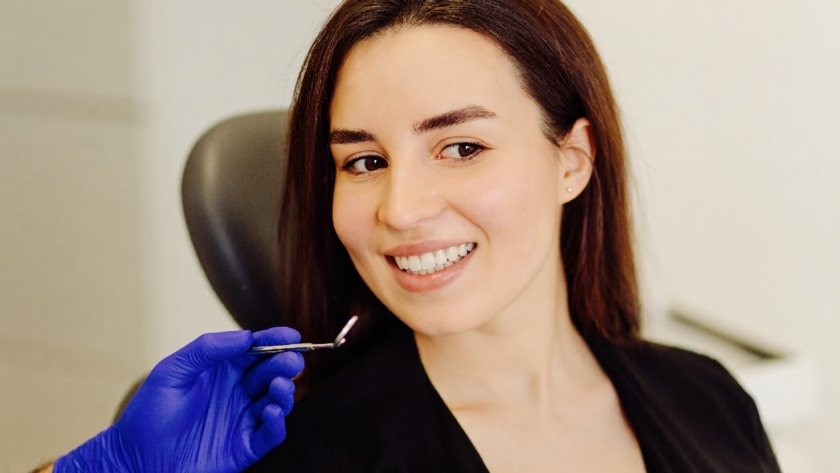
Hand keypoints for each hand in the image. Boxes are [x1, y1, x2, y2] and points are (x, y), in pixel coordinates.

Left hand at [54, 327, 303, 472]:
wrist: (134, 459)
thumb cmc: (149, 413)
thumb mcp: (172, 371)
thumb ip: (207, 349)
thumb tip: (246, 337)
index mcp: (223, 370)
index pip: (256, 350)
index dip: (275, 341)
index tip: (292, 335)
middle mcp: (238, 392)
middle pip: (271, 373)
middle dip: (285, 364)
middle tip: (292, 361)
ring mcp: (243, 419)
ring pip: (277, 401)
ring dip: (284, 392)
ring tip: (280, 386)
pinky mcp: (245, 447)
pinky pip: (270, 434)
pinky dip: (278, 423)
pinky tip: (273, 412)